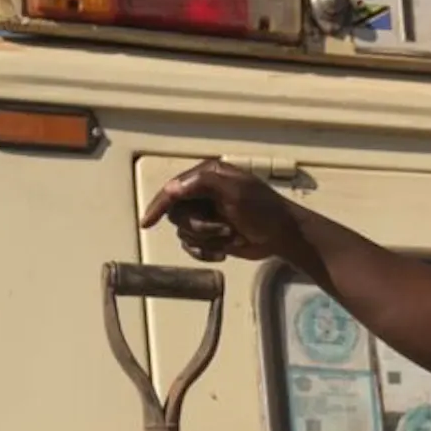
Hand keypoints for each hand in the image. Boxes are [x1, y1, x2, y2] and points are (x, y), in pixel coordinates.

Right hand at [140, 161, 310, 265]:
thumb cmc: (263, 210)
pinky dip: (205, 252)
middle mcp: (202, 194)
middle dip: (199, 227)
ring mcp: (206, 215)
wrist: (283, 236)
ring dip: (206, 240)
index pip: (173, 190)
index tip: (147, 222)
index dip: (159, 205)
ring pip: (184, 233)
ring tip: (230, 236)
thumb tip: (171, 188)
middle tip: (223, 229)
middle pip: (177, 215)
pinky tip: (222, 253)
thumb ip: (203, 184)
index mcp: (207, 177)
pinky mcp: (211, 235)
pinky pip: (192, 247)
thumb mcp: (236, 191)